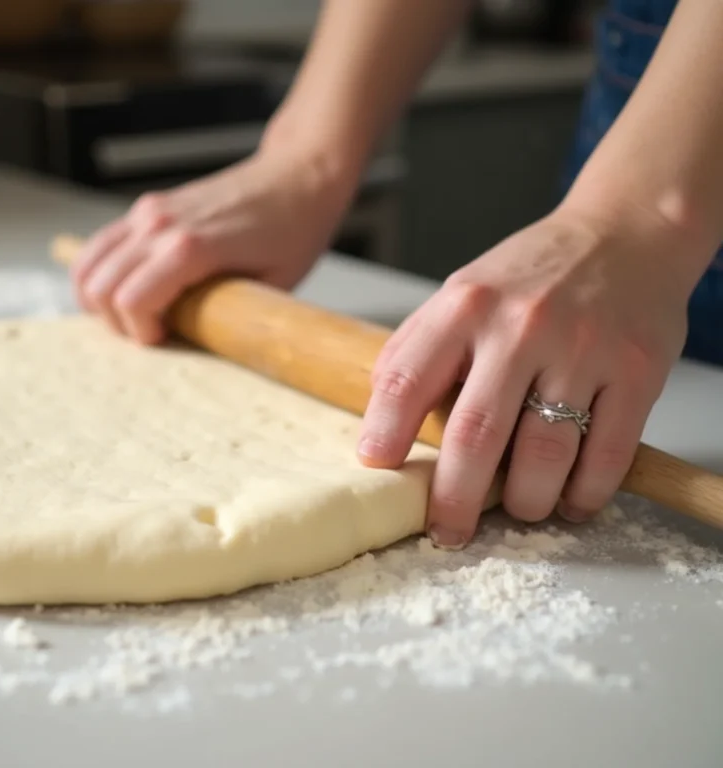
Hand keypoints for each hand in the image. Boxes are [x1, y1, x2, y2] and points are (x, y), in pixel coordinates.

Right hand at [71, 147, 352, 343]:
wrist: (298, 176)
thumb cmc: (293, 230)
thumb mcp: (272, 286)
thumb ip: (228, 315)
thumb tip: (197, 346)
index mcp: (190, 246)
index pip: (130, 302)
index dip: (142, 333)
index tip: (166, 339)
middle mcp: (159, 224)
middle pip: (99, 287)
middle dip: (118, 322)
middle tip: (152, 332)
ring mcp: (148, 212)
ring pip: (89, 265)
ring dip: (100, 299)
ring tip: (135, 315)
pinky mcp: (147, 207)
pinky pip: (101, 246)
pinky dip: (100, 274)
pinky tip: (124, 291)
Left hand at [359, 206, 695, 547]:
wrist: (627, 235)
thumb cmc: (533, 276)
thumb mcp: (462, 293)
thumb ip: (418, 348)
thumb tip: (380, 413)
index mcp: (466, 307)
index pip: (408, 379)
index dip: (386, 432)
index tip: (377, 467)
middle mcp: (521, 327)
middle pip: (476, 434)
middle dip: (454, 498)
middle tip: (446, 531)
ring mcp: (582, 350)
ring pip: (544, 457)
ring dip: (525, 502)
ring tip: (518, 510)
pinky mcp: (637, 371)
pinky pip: (607, 454)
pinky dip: (584, 493)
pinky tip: (569, 501)